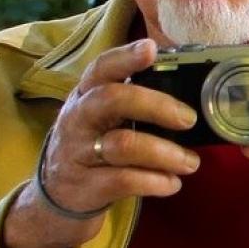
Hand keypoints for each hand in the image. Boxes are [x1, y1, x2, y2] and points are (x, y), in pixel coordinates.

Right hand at [2, 39, 199, 247]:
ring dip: (166, 153)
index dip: (126, 56)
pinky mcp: (85, 186)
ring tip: (191, 162)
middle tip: (188, 119)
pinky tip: (172, 183)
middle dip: (157, 106)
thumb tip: (191, 95)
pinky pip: (123, 181)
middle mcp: (78, 119)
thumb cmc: (94, 148)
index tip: (151, 49)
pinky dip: (155, 182)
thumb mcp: (104, 120)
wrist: (58, 197)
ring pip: (123, 145)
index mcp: (86, 96)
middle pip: (112, 99)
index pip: (102, 68)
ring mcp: (78, 153)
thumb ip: (134, 103)